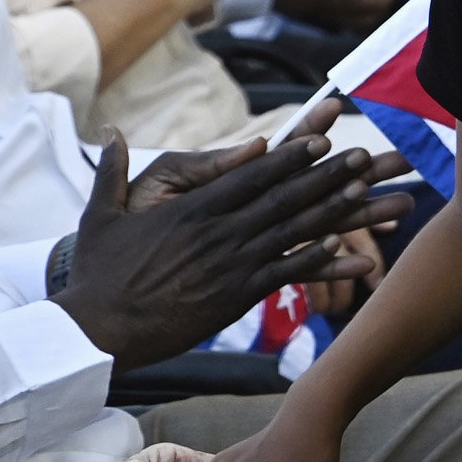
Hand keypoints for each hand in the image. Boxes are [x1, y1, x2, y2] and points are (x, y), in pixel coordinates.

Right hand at [53, 114, 413, 370]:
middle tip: (361, 157)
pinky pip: (283, 275)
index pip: (249, 175)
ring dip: (331, 211)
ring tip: (364, 193)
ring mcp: (229, 267)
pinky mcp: (233, 298)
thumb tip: (110, 132)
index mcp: (190, 210)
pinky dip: (315, 260)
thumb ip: (111, 171)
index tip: (320, 138)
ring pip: (290, 233)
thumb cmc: (97, 275)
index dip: (289, 155)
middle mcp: (217, 234)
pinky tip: (344, 248)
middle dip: (324, 175)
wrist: (100, 330)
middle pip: (282, 198)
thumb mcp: (99, 216)